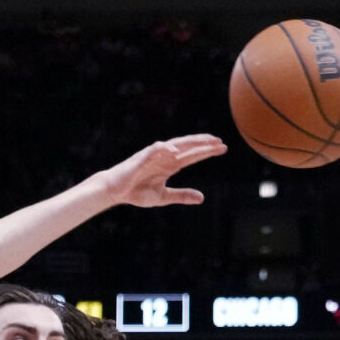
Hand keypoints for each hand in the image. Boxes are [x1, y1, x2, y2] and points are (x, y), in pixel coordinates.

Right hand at [100, 135, 225, 207]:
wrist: (116, 191)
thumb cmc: (137, 192)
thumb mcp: (164, 197)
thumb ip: (182, 195)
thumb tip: (201, 197)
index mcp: (170, 165)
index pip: (192, 156)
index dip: (207, 151)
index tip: (223, 148)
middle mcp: (164, 157)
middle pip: (188, 147)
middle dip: (203, 143)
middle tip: (220, 141)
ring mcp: (154, 156)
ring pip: (175, 144)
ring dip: (190, 142)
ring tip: (204, 141)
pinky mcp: (142, 158)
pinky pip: (155, 151)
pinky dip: (165, 149)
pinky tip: (176, 151)